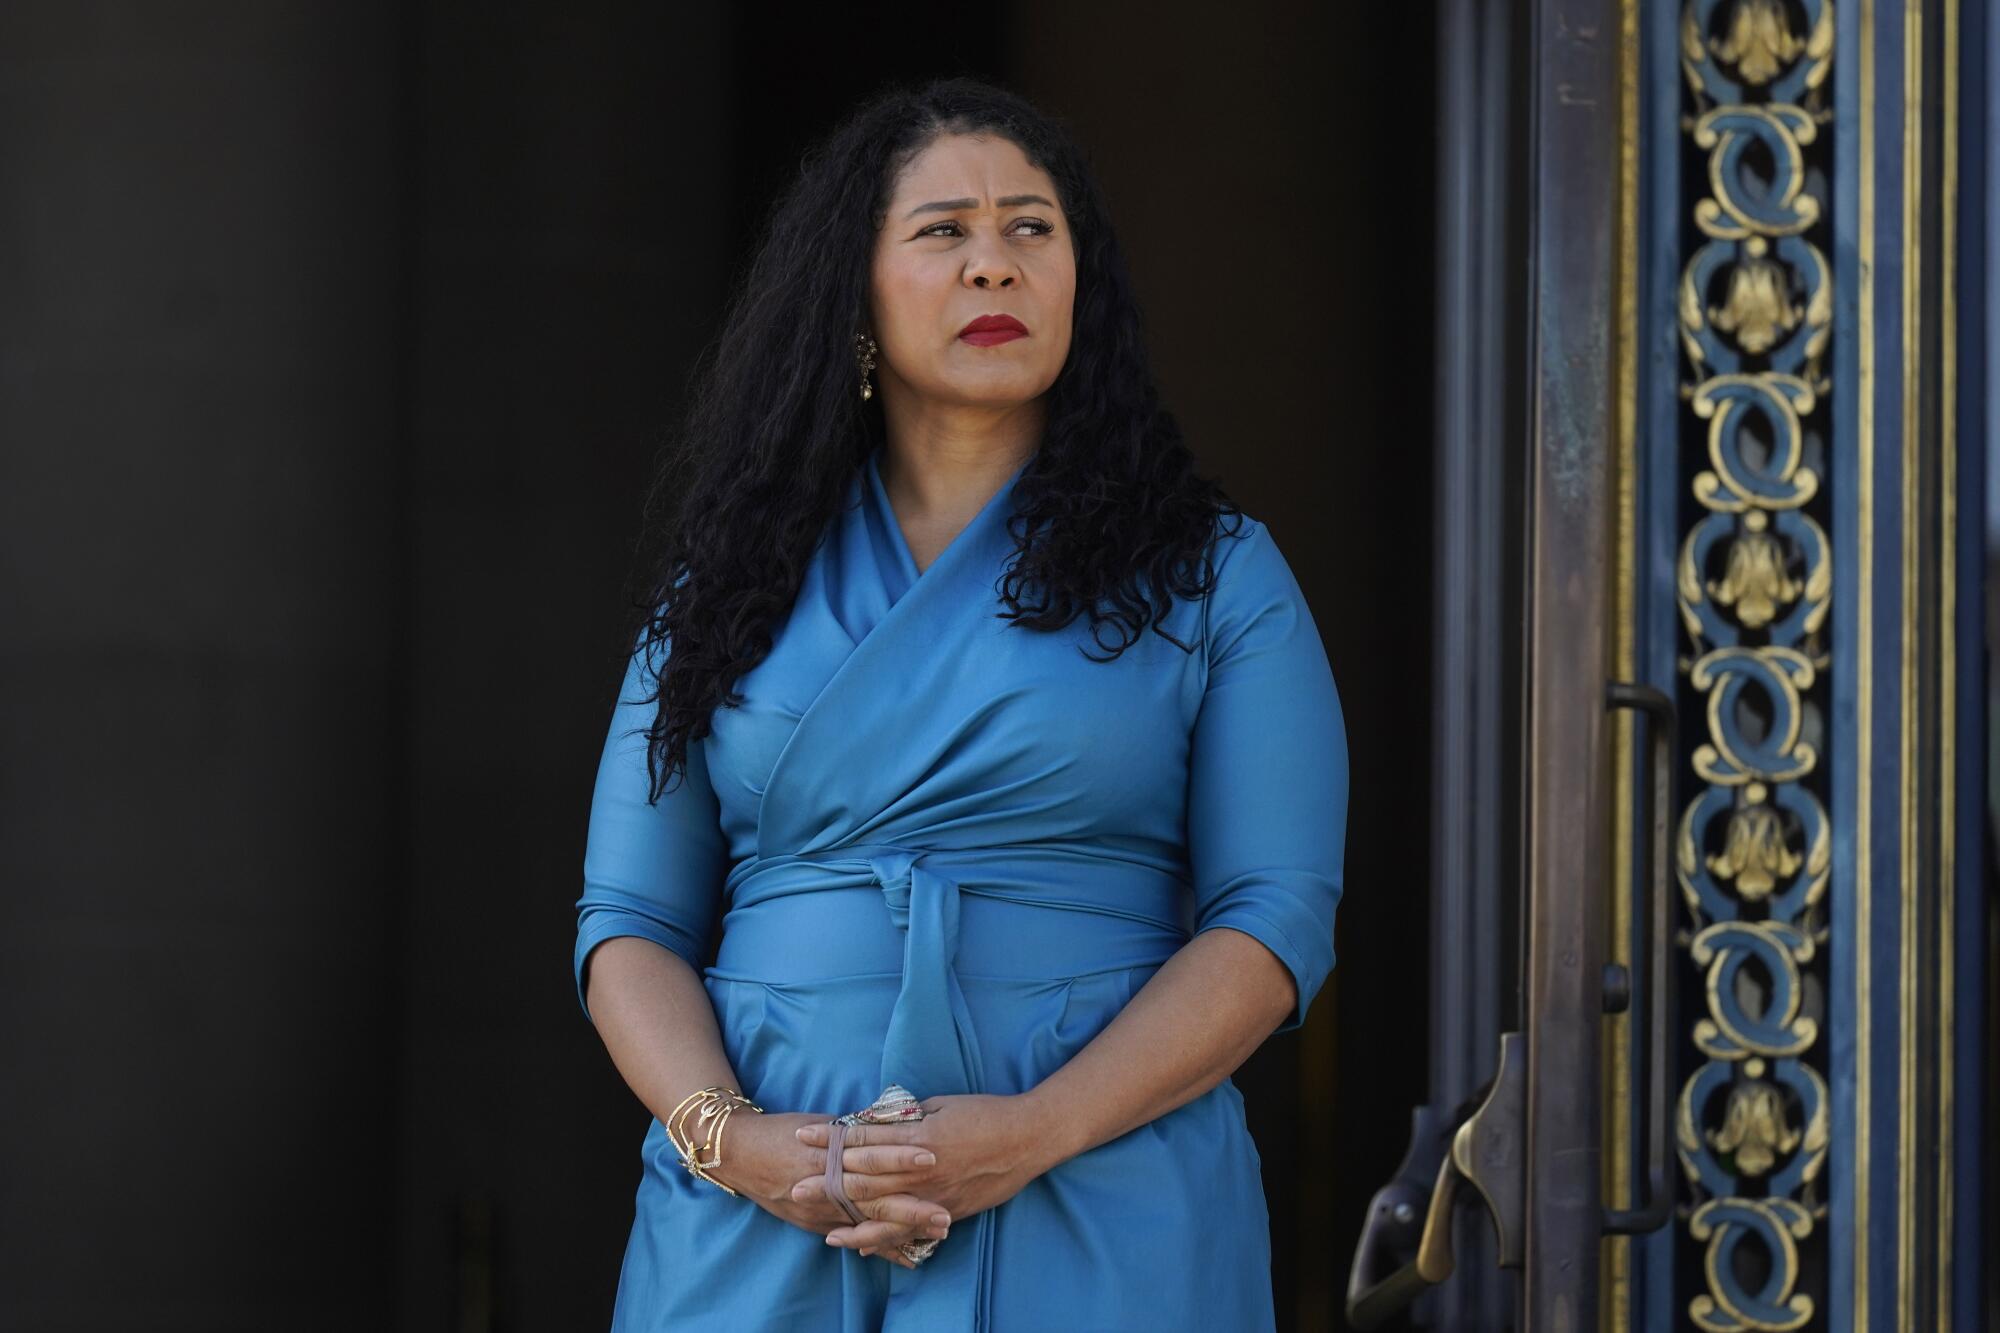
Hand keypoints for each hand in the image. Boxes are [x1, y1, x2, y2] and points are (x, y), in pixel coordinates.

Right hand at [707, 1110, 952, 1268]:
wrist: (738, 1152)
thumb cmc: (782, 1131)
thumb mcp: (820, 1124)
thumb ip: (853, 1131)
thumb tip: (889, 1126)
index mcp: (830, 1150)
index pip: (871, 1155)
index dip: (902, 1159)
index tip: (934, 1158)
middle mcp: (826, 1183)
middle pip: (876, 1195)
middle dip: (912, 1206)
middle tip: (946, 1212)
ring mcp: (821, 1208)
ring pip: (868, 1222)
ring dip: (903, 1230)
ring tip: (936, 1234)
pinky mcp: (815, 1223)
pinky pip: (853, 1237)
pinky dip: (879, 1246)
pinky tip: (906, 1257)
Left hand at [789, 1094, 1051, 1255]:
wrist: (1027, 1139)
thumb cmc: (985, 1113)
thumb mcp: (941, 1105)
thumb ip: (906, 1116)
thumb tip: (875, 1119)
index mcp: (918, 1139)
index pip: (865, 1139)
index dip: (832, 1137)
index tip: (803, 1135)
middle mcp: (922, 1172)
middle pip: (866, 1181)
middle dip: (829, 1184)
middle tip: (795, 1187)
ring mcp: (935, 1196)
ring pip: (886, 1214)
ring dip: (852, 1223)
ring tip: (824, 1230)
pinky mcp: (948, 1212)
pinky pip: (911, 1231)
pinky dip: (886, 1240)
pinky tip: (865, 1247)